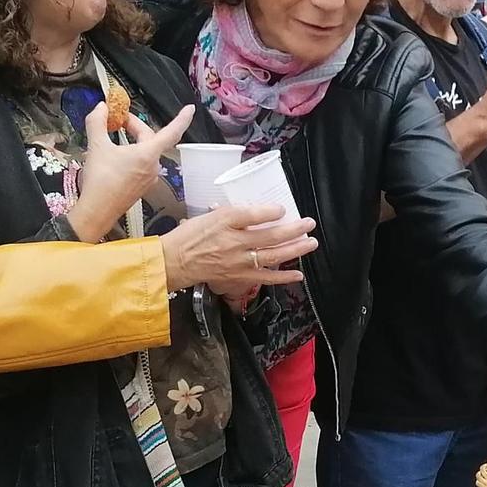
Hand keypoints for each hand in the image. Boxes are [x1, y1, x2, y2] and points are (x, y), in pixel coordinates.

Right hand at [67, 104, 195, 241]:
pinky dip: (131, 154)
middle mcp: (153, 166)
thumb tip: (101, 107)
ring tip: (113, 136)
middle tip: (117, 119)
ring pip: (145, 152)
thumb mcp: (96, 146)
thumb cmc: (100, 181)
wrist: (96, 212)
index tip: (190, 108)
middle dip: (134, 126)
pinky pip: (141, 164)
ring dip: (132, 141)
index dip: (182, 118)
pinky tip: (115, 155)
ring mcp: (148, 178)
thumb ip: (97, 122)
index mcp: (148, 154)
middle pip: (150, 138)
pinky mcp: (141, 186)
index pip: (172, 132)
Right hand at [159, 204, 316, 293]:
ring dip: (295, 249)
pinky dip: (283, 277)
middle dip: (294, 229)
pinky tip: (299, 274)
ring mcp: (240, 262)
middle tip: (309, 223)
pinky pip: (266, 278)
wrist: (175, 261)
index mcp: (227, 223)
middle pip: (271, 236)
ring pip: (273, 256)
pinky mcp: (240, 277)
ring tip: (311, 243)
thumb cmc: (191, 236)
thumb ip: (235, 212)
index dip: (272, 211)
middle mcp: (236, 243)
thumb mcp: (211, 215)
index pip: (253, 214)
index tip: (283, 208)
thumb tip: (259, 211)